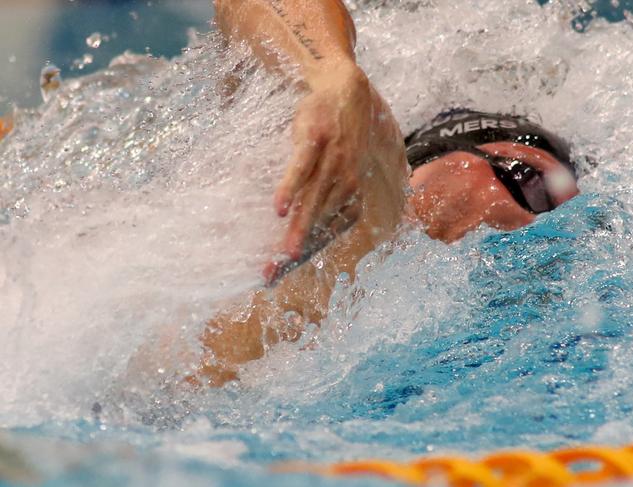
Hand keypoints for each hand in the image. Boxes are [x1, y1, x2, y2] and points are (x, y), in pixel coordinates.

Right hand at [263, 63, 376, 283]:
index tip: (283, 272)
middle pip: (318, 222)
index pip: (327, 229)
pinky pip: (301, 169)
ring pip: (312, 201)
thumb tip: (299, 220)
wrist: (346, 89)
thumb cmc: (337, 134)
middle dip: (297, 250)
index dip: (307, 253)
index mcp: (350, 191)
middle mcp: (345, 181)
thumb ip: (325, 195)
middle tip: (273, 274)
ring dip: (297, 228)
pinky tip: (279, 209)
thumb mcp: (340, 167)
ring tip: (281, 253)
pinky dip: (290, 189)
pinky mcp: (316, 140)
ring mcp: (332, 160)